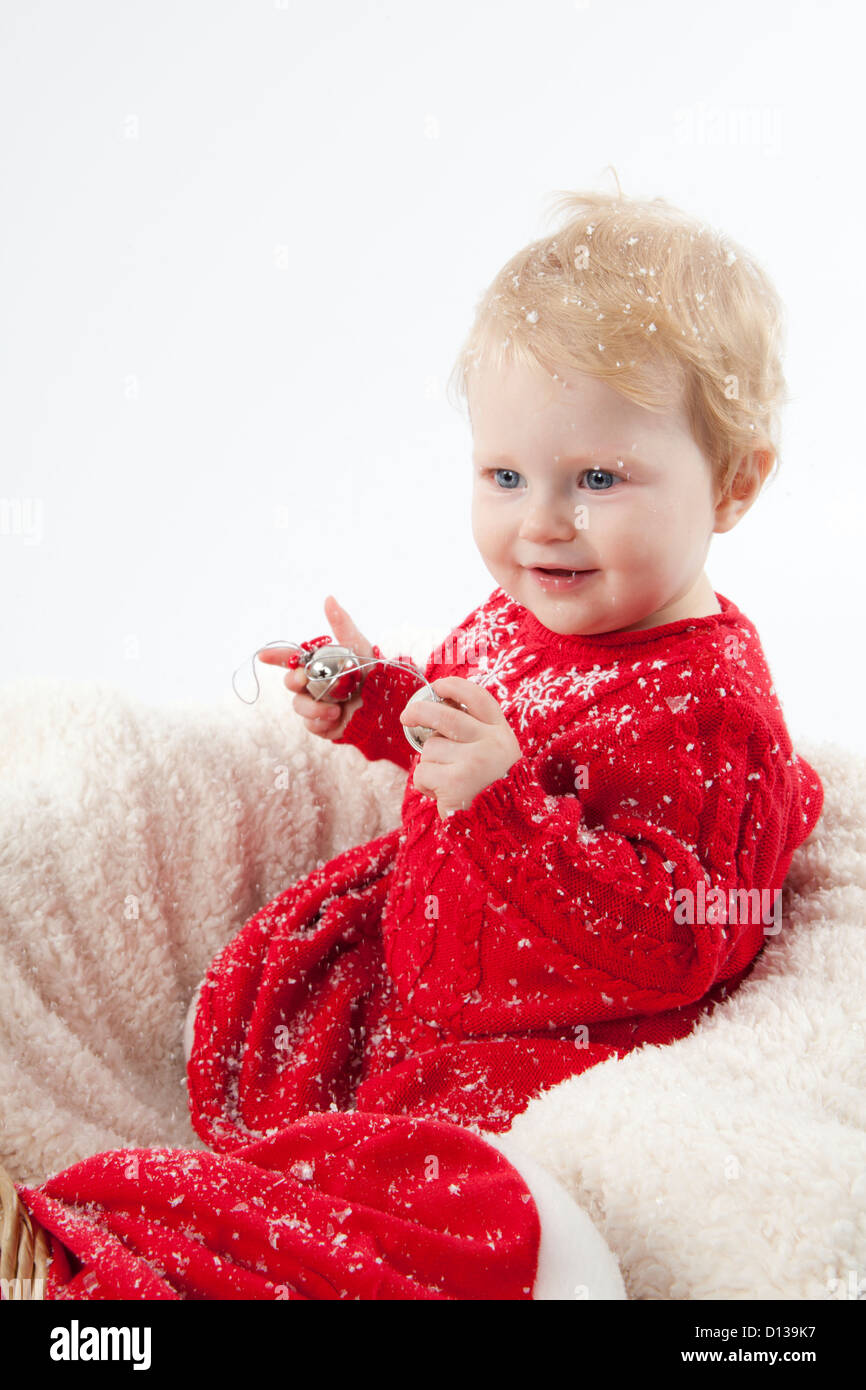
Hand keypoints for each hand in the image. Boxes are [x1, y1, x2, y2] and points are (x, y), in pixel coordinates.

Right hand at [257, 595, 375, 740]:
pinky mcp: (323, 724)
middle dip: (293, 681)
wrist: (386, 703)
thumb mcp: (358, 645)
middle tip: (304, 679)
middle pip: (290, 683)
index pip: (290, 659)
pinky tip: (336, 719)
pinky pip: (311, 725)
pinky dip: (321, 723)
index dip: (275, 657)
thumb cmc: (372, 672)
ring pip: (299, 706)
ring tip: (334, 710)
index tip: (263, 656)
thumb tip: (329, 598)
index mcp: (317, 665)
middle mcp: (313, 684)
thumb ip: (341, 624)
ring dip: (313, 708)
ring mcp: (316, 705)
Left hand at [399, 676, 522, 819]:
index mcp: (502, 734)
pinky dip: (425, 785)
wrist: (504, 830)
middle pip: (445, 716)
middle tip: (406, 716)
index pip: (478, 699)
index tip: (438, 685)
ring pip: (430, 748)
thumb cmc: (491, 791)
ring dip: (430, 765)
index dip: (455, 687)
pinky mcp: (456, 781)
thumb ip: (476, 734)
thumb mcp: (496, 756)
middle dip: (420, 711)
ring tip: (447, 781)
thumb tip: (437, 708)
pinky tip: (441, 794)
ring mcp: (474, 761)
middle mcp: (491, 743)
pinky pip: (423, 772)